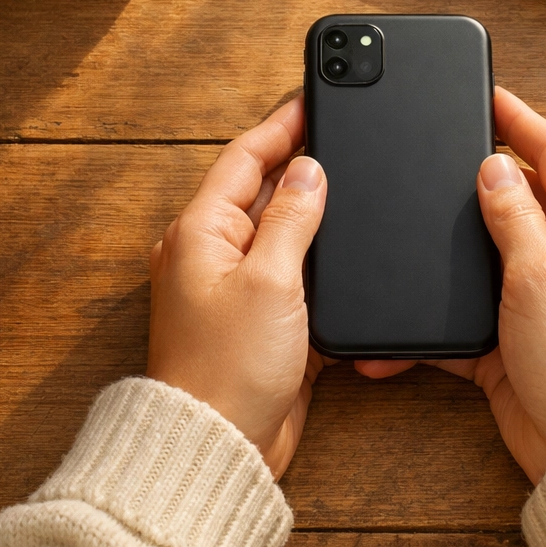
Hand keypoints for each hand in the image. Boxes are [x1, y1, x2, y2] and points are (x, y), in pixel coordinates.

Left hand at [146, 95, 329, 478]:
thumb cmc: (227, 369)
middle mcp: (214, 251)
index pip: (244, 157)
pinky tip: (340, 240)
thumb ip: (293, 217)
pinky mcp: (260, 313)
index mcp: (201, 231)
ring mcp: (236, 283)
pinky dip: (315, 250)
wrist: (222, 446)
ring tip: (345, 175)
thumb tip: (309, 170)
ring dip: (310, 205)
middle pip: (261, 187)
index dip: (281, 125)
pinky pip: (291, 265)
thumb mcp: (270, 279)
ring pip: (281, 226)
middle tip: (336, 130)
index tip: (311, 100)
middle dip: (299, 160)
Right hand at [357, 87, 545, 483]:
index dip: (519, 120)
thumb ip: (513, 216)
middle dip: (487, 177)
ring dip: (467, 242)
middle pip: (529, 195)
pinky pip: (488, 303)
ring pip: (502, 247)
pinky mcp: (532, 331)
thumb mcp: (540, 277)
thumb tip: (497, 168)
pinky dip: (459, 304)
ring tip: (433, 219)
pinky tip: (429, 302)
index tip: (489, 94)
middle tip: (448, 151)